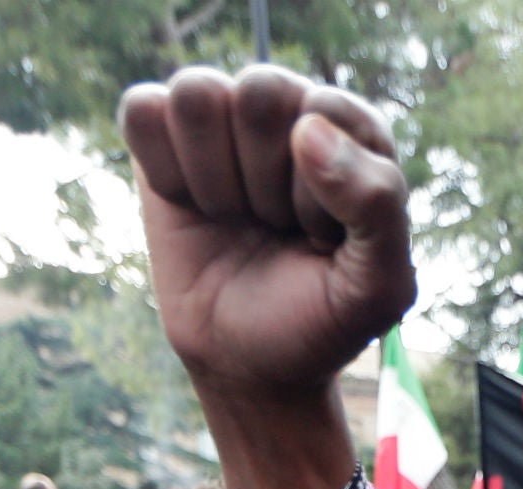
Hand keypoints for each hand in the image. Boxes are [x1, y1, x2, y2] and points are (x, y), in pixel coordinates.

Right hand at [120, 66, 414, 404]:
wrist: (248, 364)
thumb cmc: (320, 319)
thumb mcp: (379, 286)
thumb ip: (378, 204)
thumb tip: (306, 128)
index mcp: (354, 131)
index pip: (325, 110)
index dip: (316, 187)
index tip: (320, 237)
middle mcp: (290, 109)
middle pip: (259, 91)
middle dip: (262, 179)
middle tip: (274, 226)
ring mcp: (225, 118)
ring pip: (196, 93)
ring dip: (212, 177)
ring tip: (235, 217)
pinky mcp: (164, 136)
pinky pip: (142, 110)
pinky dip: (162, 170)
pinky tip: (190, 206)